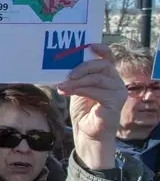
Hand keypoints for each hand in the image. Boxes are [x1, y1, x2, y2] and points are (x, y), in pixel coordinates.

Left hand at [57, 43, 124, 168]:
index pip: (108, 58)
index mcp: (107, 76)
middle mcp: (116, 82)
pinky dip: (80, 90)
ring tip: (63, 87)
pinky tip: (68, 92)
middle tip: (67, 74)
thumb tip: (61, 66)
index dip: (100, 49)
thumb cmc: (83, 112)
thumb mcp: (77, 90)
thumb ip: (75, 78)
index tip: (89, 45)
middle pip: (102, 65)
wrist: (88, 134)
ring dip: (77, 81)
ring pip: (97, 78)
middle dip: (82, 67)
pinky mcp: (115, 102)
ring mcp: (118, 92)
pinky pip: (97, 91)